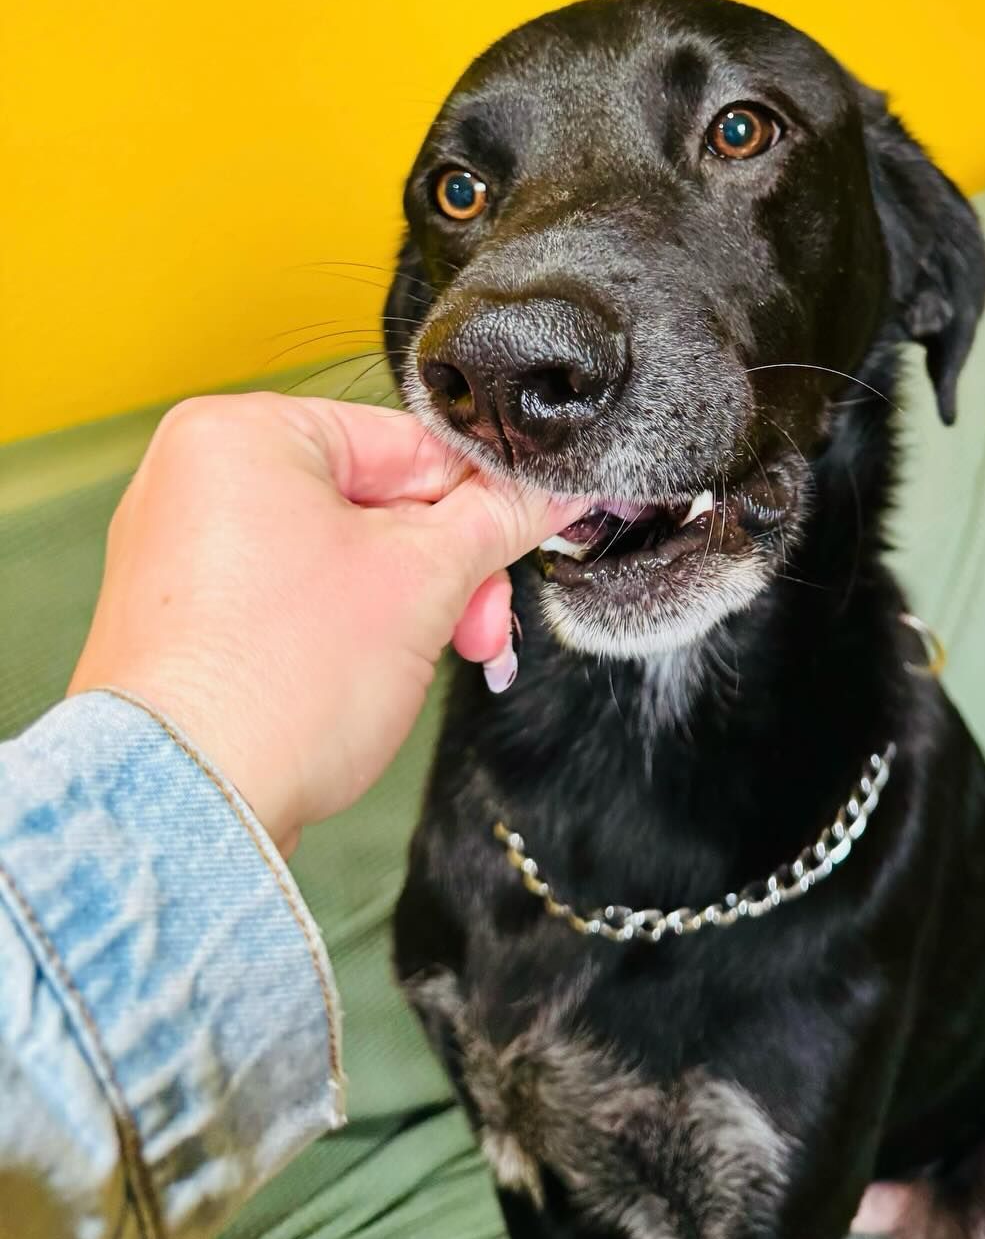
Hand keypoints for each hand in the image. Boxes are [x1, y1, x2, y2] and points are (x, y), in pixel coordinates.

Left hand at [69, 393, 566, 854]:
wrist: (189, 805)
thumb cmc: (276, 681)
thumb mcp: (427, 579)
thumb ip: (500, 518)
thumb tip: (549, 488)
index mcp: (241, 433)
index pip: (406, 441)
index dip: (479, 496)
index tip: (524, 530)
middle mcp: (195, 477)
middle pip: (375, 501)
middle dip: (444, 570)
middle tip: (480, 620)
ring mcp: (180, 551)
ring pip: (339, 553)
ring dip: (406, 604)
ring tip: (438, 654)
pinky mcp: (182, 618)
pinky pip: (291, 596)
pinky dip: (345, 627)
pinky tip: (378, 669)